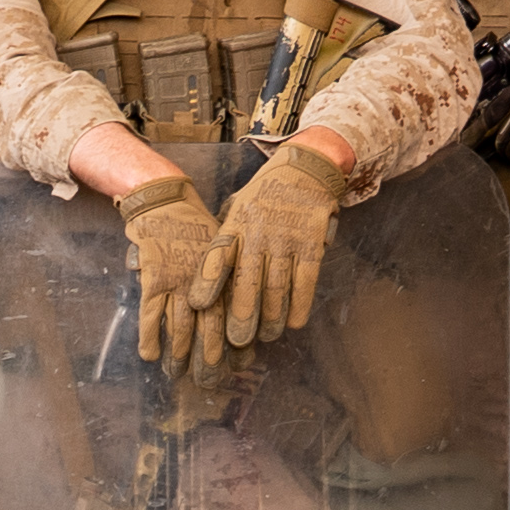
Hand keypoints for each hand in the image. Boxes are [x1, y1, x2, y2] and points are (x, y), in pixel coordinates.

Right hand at [113, 174, 233, 368]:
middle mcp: (207, 281)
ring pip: (182, 327)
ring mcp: (179, 281)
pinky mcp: (154, 279)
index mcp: (227, 277)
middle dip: (210, 359)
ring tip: (178, 375)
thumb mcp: (226, 249)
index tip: (242, 366)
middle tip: (209, 382)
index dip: (238, 344)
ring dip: (180, 355)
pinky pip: (152, 314)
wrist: (166, 202)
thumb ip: (232, 278)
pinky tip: (151, 356)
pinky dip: (151, 337)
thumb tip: (247, 305)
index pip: (235, 318)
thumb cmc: (197, 226)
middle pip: (211, 329)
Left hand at [209, 146, 345, 350]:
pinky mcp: (312, 242)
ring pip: (277, 286)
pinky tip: (294, 322)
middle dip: (242, 315)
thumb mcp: (237, 210)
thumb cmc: (264, 196)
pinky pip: (306, 279)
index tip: (197, 305)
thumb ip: (225, 240)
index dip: (207, 283)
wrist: (305, 169)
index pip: (218, 256)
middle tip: (238, 340)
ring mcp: (286, 238)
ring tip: (268, 335)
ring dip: (272, 316)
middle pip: (248, 280)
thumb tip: (202, 277)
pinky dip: (300, 303)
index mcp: (235, 225)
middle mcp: (258, 233)